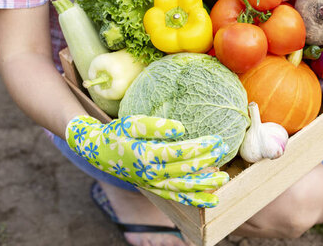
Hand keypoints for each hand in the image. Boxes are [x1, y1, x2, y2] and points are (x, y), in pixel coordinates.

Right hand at [66, 115, 229, 207]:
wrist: (98, 152)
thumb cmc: (116, 133)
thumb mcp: (131, 123)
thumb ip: (155, 126)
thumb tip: (181, 128)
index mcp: (146, 155)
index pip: (180, 152)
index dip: (200, 147)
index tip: (216, 139)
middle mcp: (151, 173)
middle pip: (186, 169)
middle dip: (208, 159)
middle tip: (224, 149)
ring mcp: (153, 184)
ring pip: (184, 187)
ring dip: (206, 184)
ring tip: (225, 178)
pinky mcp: (154, 189)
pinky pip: (177, 197)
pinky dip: (195, 200)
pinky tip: (213, 200)